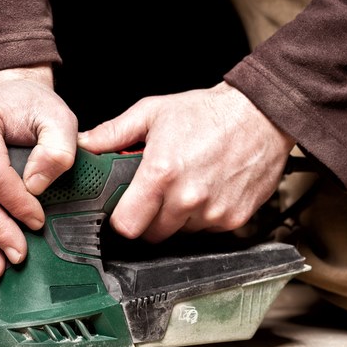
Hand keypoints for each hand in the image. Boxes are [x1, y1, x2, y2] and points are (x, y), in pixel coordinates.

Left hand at [77, 82, 294, 241]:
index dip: (121, 220)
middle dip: (148, 220)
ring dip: (177, 218)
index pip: (127, 225)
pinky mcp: (235, 219)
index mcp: (161, 174)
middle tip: (155, 196)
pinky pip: (207, 230)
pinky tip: (206, 190)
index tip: (123, 211)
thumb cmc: (207, 112)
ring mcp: (213, 212)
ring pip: (180, 233)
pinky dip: (203, 217)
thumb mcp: (152, 112)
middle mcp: (187, 198)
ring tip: (185, 187)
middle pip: (152, 235)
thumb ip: (113, 133)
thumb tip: (84, 144)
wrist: (261, 114)